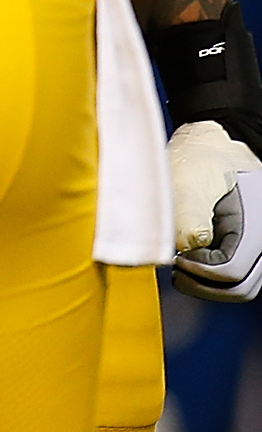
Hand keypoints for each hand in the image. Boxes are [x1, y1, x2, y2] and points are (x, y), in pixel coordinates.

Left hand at [171, 119, 261, 300]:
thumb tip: (182, 252)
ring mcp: (256, 246)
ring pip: (239, 286)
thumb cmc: (202, 157)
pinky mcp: (245, 248)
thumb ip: (187, 218)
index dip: (199, 270)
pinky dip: (210, 274)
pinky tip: (191, 258)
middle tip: (177, 266)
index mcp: (255, 225)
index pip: (232, 272)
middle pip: (240, 288)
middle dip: (203, 284)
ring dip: (207, 283)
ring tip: (183, 263)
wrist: (212, 144)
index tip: (177, 255)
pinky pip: (235, 274)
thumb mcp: (189, 181)